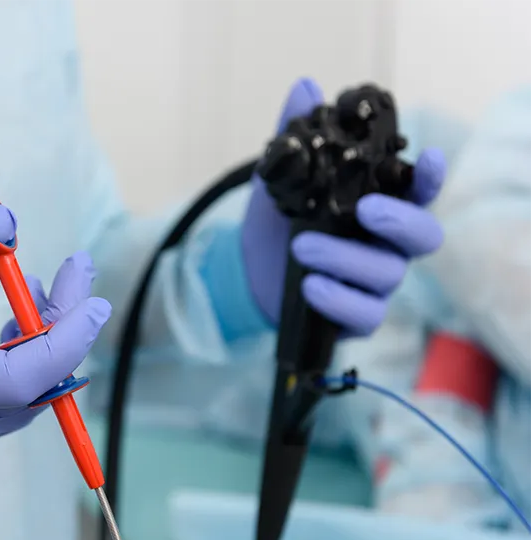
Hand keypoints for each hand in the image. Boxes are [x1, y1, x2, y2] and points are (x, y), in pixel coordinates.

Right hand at [0, 206, 110, 454]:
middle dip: (66, 328)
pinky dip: (27, 361)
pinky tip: (15, 322)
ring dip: (48, 342)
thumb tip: (6, 220)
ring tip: (41, 286)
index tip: (94, 298)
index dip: (68, 338)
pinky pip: (10, 401)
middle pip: (38, 387)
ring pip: (29, 396)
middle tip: (78, 273)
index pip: (25, 378)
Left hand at [242, 78, 445, 335]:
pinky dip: (338, 299)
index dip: (430, 177)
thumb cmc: (277, 222)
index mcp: (380, 207)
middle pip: (424, 237)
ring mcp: (375, 284)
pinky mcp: (356, 316)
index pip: (419, 191)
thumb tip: (303, 88)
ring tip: (301, 246)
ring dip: (345, 258)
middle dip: (401, 220)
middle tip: (365, 209)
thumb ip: (294, 138)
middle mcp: (387, 245)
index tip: (429, 158)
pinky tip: (311, 285)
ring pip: (386, 274)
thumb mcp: (279, 178)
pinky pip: (365, 315)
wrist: (245, 271)